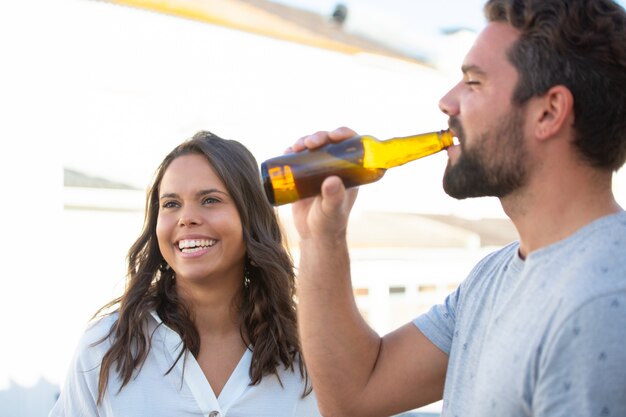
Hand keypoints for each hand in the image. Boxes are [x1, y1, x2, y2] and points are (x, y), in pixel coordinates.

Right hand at [288, 127, 359, 241]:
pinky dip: (292, 151)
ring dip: (304, 141)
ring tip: (295, 148)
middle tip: (309, 143)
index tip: (333, 135)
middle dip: (319, 136)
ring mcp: (319, 170)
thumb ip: (334, 197)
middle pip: (329, 142)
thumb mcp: (332, 210)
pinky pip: (298, 157)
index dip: (343, 134)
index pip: (350, 145)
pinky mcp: (303, 175)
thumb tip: (332, 180)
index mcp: (350, 171)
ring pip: (313, 147)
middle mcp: (335, 167)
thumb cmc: (329, 223)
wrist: (314, 235)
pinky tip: (287, 151)